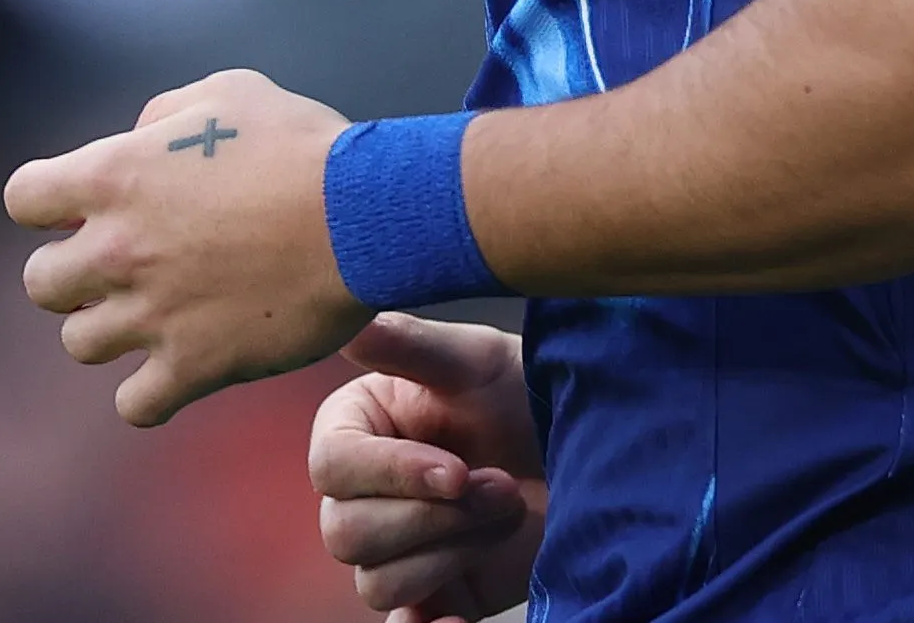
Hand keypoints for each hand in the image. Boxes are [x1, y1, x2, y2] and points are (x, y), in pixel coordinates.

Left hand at [8, 68, 366, 426]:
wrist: (367, 215)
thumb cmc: (304, 145)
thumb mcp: (229, 93)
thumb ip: (164, 114)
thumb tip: (138, 139)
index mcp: (113, 176)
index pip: (23, 199)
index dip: (51, 204)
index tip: (87, 209)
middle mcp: (117, 249)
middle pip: (41, 283)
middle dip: (74, 274)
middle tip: (125, 267)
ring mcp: (151, 313)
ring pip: (80, 344)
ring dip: (110, 330)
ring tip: (156, 314)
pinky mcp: (194, 366)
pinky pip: (134, 406)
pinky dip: (149, 393)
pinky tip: (177, 369)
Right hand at [311, 313, 543, 621]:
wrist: (581, 448)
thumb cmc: (525, 391)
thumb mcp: (474, 360)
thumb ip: (407, 344)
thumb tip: (346, 321)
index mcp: (355, 429)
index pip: (332, 467)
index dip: (392, 475)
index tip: (457, 471)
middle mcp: (362, 492)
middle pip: (347, 533)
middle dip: (435, 516)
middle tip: (500, 488)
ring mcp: (394, 547)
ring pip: (377, 582)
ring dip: (452, 551)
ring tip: (507, 510)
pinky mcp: (431, 592)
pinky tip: (457, 619)